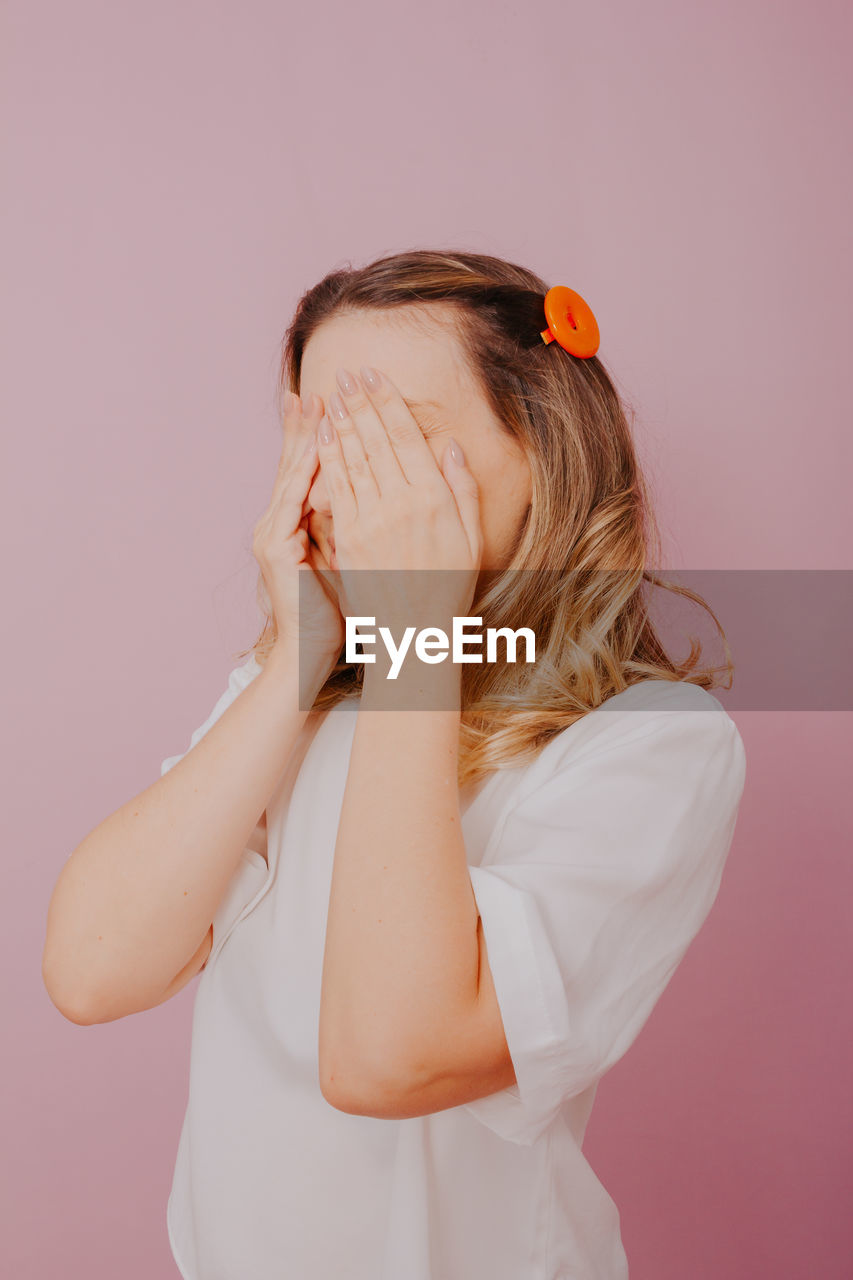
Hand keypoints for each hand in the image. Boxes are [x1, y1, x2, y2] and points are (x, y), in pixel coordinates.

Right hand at [252, 391, 344, 670]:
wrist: (310, 654)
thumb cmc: (334, 614)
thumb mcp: (347, 562)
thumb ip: (354, 526)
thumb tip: (374, 497)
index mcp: (294, 527)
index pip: (309, 472)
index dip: (320, 438)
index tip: (336, 406)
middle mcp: (277, 524)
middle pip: (295, 464)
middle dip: (307, 426)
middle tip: (318, 389)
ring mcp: (273, 534)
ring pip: (293, 475)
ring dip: (307, 437)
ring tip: (319, 403)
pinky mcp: (277, 547)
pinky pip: (294, 500)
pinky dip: (307, 471)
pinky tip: (321, 445)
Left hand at [316, 366, 482, 634]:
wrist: (415, 636)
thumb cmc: (448, 590)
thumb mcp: (473, 541)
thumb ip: (463, 492)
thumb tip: (450, 448)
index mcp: (435, 500)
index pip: (406, 437)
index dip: (388, 403)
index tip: (374, 377)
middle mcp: (402, 505)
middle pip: (377, 441)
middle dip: (360, 403)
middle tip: (347, 373)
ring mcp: (372, 522)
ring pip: (354, 459)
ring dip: (342, 422)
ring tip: (332, 394)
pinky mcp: (349, 540)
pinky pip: (337, 489)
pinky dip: (329, 458)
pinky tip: (324, 437)